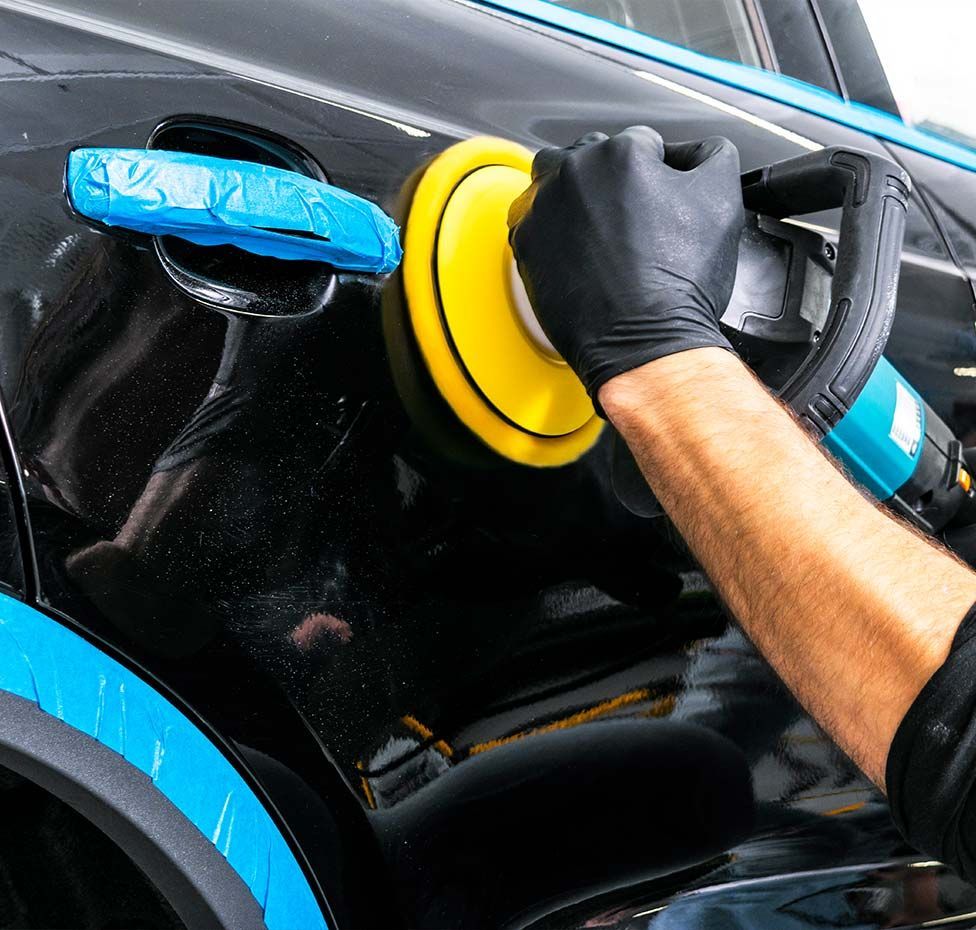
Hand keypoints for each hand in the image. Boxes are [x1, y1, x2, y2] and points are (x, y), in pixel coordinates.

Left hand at [508, 126, 743, 409]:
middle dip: (612, 180)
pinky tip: (574, 250)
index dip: (658, 172)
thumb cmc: (679, 284)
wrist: (643, 344)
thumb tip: (695, 151)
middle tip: (632, 218)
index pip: (641, 144)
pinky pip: (531, 221)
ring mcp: (543, 208)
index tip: (661, 199)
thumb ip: (710, 156)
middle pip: (592, 157)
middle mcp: (574, 173)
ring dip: (573, 195)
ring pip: (554, 182)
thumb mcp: (722, 201)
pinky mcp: (525, 244)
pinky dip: (550, 228)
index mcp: (622, 153)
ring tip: (598, 228)